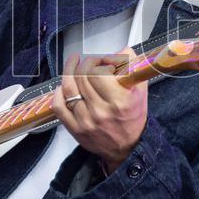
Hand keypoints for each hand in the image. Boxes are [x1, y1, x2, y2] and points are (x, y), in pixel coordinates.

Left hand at [52, 48, 147, 172]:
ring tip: (73, 64)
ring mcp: (85, 121)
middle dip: (84, 63)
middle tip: (88, 61)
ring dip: (69, 72)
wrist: (128, 148)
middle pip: (82, 77)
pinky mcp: (75, 129)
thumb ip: (132, 67)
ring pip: (69, 89)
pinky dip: (58, 93)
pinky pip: (59, 106)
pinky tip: (64, 86)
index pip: (99, 72)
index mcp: (119, 101)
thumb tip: (120, 50)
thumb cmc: (133, 118)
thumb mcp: (140, 91)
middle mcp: (101, 111)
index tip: (102, 60)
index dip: (98, 61)